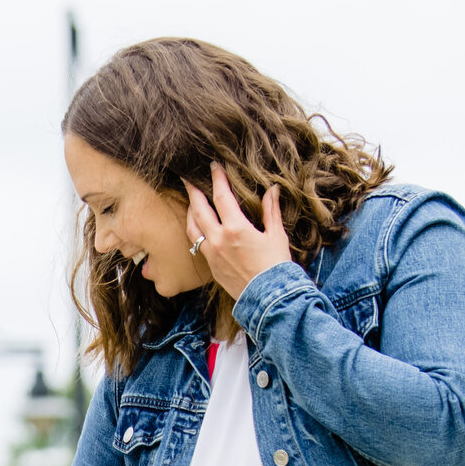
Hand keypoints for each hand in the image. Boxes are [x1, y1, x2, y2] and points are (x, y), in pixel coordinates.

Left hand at [183, 168, 292, 300]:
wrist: (268, 299)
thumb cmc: (276, 266)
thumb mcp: (276, 234)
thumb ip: (271, 210)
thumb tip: (272, 189)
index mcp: (236, 228)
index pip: (221, 196)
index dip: (217, 178)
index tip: (213, 166)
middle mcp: (218, 240)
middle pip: (199, 209)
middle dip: (193, 191)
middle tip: (188, 178)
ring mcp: (211, 254)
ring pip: (192, 227)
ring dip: (190, 211)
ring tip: (190, 201)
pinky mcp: (210, 266)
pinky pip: (196, 243)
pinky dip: (194, 230)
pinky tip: (197, 225)